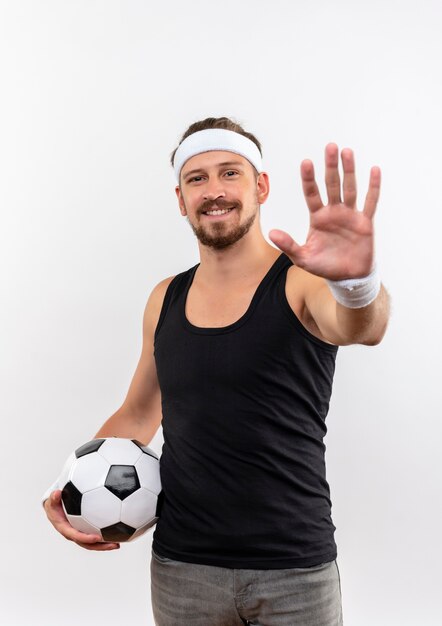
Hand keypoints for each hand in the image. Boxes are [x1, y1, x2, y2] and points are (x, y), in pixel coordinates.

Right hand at [43, 490, 119, 550]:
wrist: (54, 507)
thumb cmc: (54, 503)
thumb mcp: (52, 500)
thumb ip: (54, 497)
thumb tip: (57, 492)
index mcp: (64, 528)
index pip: (75, 536)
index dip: (85, 538)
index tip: (97, 538)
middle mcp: (72, 534)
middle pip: (86, 544)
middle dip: (99, 546)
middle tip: (114, 545)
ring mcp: (79, 534)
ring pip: (92, 543)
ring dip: (104, 545)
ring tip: (117, 544)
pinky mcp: (84, 531)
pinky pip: (95, 536)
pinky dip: (105, 537)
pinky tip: (117, 534)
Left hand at [268, 143, 380, 280]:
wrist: (347, 278)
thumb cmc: (324, 266)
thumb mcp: (303, 258)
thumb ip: (288, 244)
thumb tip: (271, 232)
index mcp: (318, 217)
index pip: (311, 194)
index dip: (309, 179)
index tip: (306, 162)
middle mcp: (333, 212)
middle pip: (331, 184)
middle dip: (330, 166)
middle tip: (330, 146)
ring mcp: (350, 215)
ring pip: (349, 188)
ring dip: (349, 170)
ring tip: (347, 151)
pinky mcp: (365, 222)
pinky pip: (370, 202)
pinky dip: (373, 187)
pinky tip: (374, 170)